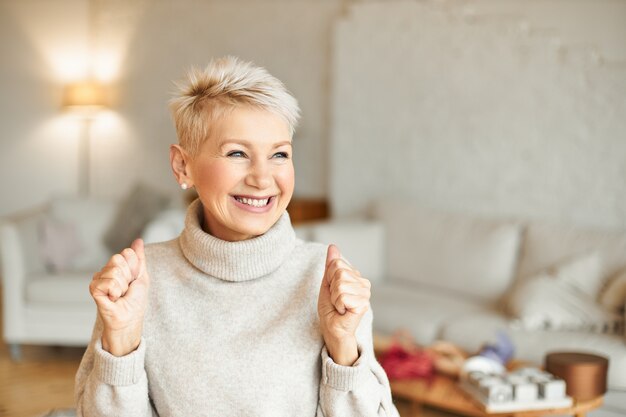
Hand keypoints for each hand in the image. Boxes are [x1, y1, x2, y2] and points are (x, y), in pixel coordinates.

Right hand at [89, 238, 149, 355]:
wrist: (129, 319)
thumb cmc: (135, 301)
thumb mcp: (142, 276)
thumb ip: (139, 258)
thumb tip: (138, 240)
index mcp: (118, 266)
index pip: (127, 253)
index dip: (135, 267)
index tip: (134, 279)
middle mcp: (106, 270)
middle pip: (118, 258)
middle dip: (128, 275)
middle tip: (126, 288)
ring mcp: (98, 279)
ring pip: (114, 270)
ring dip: (122, 286)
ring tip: (120, 295)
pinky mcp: (93, 289)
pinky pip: (108, 282)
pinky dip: (115, 291)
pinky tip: (113, 298)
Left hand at [317, 244, 370, 364]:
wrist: (333, 330)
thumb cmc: (331, 309)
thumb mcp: (327, 284)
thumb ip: (331, 265)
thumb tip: (333, 246)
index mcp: (357, 276)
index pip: (337, 263)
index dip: (329, 278)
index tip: (333, 291)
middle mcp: (364, 283)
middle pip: (339, 272)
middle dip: (331, 288)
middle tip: (336, 301)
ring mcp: (365, 293)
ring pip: (340, 284)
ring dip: (334, 298)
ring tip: (340, 307)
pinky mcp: (363, 304)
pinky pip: (342, 296)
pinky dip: (338, 305)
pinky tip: (344, 311)